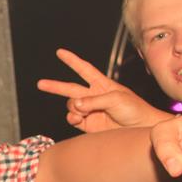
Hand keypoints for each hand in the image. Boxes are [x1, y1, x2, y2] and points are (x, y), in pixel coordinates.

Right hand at [37, 48, 168, 132]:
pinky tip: (78, 119)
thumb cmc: (135, 110)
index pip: (84, 69)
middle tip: (40, 84)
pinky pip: (73, 120)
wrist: (142, 129)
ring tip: (82, 113)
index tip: (60, 53)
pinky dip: (72, 119)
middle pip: (70, 88)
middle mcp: (94, 96)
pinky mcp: (89, 125)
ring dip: (73, 108)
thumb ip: (93, 101)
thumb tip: (74, 105)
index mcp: (102, 85)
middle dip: (55, 86)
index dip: (72, 61)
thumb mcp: (116, 99)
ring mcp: (90, 111)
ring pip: (71, 106)